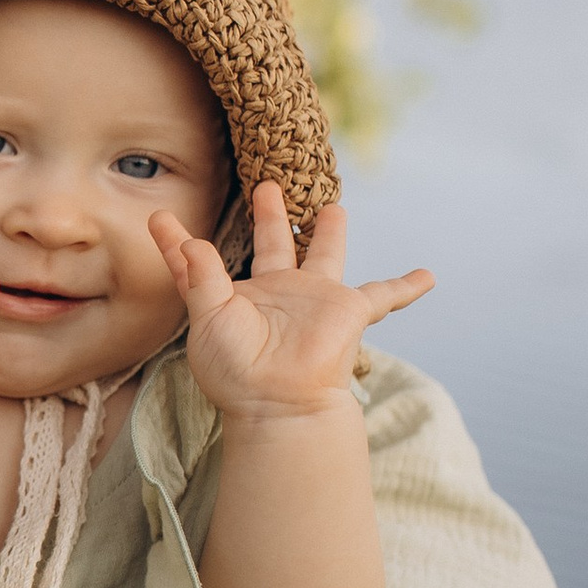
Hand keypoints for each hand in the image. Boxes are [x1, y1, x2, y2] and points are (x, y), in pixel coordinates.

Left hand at [152, 183, 431, 424]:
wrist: (278, 402)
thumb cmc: (236, 369)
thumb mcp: (208, 319)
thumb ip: (200, 277)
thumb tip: (187, 240)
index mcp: (236, 296)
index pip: (203, 262)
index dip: (177, 242)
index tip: (158, 217)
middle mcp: (275, 292)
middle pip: (274, 244)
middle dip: (272, 216)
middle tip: (268, 186)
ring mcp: (314, 298)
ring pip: (326, 254)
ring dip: (330, 232)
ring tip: (334, 208)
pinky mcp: (348, 309)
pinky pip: (386, 294)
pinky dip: (408, 286)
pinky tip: (428, 276)